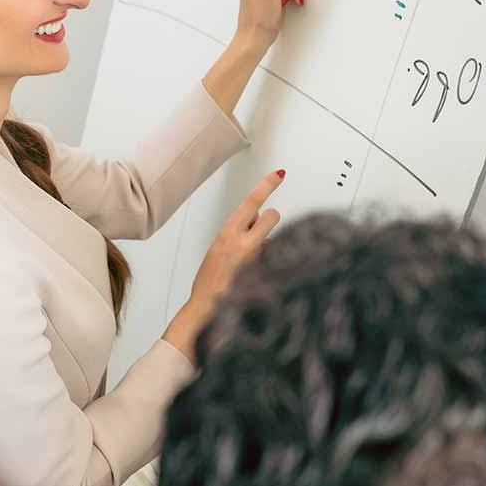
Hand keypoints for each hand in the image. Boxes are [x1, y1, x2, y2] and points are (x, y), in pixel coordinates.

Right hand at [164, 168, 284, 358]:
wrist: (207, 310)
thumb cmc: (209, 284)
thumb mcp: (217, 252)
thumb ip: (235, 235)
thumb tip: (252, 224)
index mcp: (227, 235)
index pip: (251, 202)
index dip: (266, 185)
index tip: (279, 174)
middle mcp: (244, 244)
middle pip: (271, 215)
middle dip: (269, 219)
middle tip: (260, 231)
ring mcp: (258, 259)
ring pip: (273, 238)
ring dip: (268, 244)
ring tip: (251, 264)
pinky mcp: (267, 271)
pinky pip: (275, 257)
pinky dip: (270, 262)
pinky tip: (258, 275)